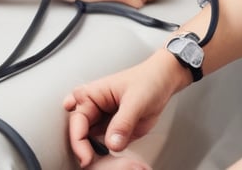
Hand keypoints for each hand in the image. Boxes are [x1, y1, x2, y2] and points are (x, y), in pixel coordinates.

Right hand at [64, 51, 185, 167]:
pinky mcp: (113, 131)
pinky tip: (113, 158)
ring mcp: (103, 120)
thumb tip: (112, 143)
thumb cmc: (148, 80)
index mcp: (92, 94)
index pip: (77, 121)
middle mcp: (94, 108)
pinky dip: (105, 155)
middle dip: (84, 150)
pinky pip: (104, 146)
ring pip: (90, 142)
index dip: (79, 141)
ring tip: (105, 161)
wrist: (164, 83)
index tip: (87, 157)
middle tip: (91, 162)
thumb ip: (123, 122)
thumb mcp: (136, 100)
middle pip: (80, 134)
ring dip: (94, 153)